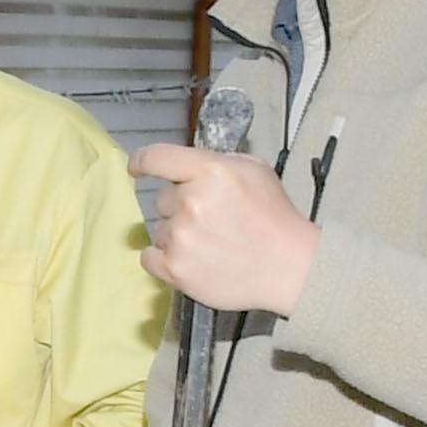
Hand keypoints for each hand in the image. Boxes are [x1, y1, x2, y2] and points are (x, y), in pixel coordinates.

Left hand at [138, 144, 317, 314]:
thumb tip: (187, 167)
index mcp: (211, 172)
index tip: (137, 168)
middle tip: (213, 220)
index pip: (157, 158)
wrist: (290, 266)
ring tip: (212, 243)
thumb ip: (217, 163)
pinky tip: (191, 258)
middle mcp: (190, 201)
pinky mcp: (175, 269)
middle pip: (163, 200)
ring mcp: (180, 237)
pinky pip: (149, 256)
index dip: (143, 162)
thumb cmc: (274, 216)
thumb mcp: (254, 170)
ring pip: (160, 229)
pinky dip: (165, 258)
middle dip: (182, 206)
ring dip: (178, 234)